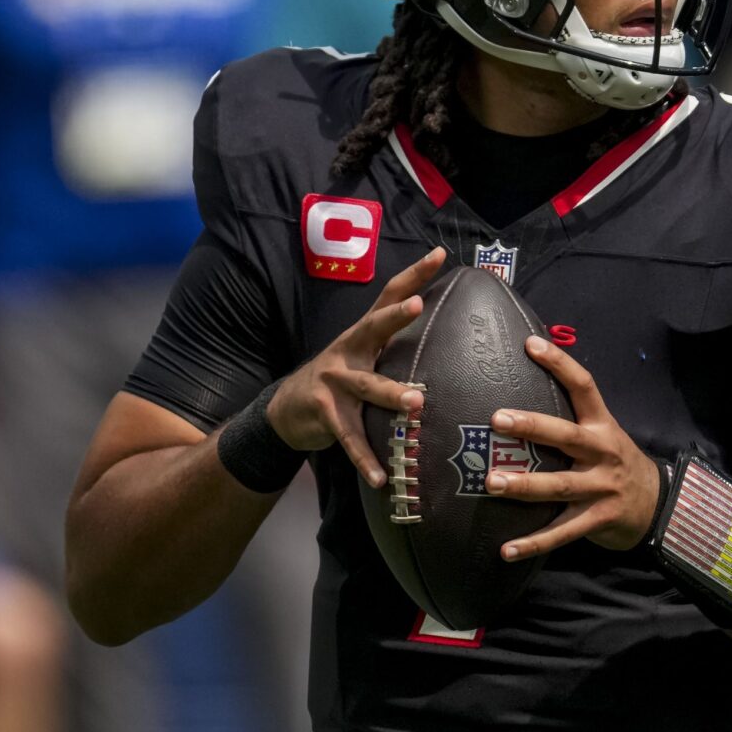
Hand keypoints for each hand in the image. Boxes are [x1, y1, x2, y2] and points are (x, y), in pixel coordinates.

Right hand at [265, 247, 443, 486]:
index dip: (414, 275)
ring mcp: (334, 381)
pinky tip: (383, 477)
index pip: (389, 296)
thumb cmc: (339, 380)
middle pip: (373, 327)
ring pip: (367, 386)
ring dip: (391, 395)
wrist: (285, 410)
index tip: (439, 254)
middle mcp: (349, 351)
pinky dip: (367, 459)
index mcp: (364, 335)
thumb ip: (395, 346)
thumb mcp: (363, 357)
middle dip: (394, 316)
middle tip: (418, 306)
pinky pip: (350, 437)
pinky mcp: (325, 413)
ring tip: (417, 402)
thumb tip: (446, 337)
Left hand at [488, 336, 660, 560]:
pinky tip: (506, 550)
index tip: (531, 344)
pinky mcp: (597, 519)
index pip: (583, 386)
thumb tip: (525, 388)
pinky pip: (562, 532)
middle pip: (566, 436)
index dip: (559, 363)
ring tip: (492, 483)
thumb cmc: (615, 463)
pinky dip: (534, 542)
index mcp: (602, 425)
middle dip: (532, 426)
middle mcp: (602, 453)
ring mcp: (601, 488)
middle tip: (497, 419)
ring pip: (560, 486)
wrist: (658, 504)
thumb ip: (572, 419)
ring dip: (524, 485)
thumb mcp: (604, 434)